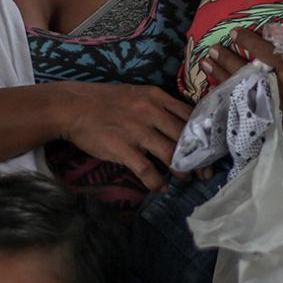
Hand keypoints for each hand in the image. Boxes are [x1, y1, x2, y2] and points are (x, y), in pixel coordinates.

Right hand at [60, 84, 193, 191]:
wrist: (71, 106)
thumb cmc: (104, 101)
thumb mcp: (136, 94)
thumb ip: (158, 106)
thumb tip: (180, 125)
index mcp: (156, 96)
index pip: (190, 115)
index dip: (204, 134)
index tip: (211, 148)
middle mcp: (150, 111)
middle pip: (185, 137)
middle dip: (198, 157)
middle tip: (205, 172)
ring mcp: (137, 130)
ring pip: (171, 154)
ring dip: (181, 171)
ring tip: (185, 180)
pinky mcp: (122, 148)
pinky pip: (147, 170)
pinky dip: (156, 182)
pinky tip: (159, 188)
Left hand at [201, 30, 282, 131]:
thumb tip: (268, 29)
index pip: (266, 52)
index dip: (247, 41)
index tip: (234, 33)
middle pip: (249, 74)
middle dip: (227, 61)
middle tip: (212, 50)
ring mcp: (282, 109)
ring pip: (246, 93)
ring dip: (224, 78)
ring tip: (207, 65)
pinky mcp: (281, 121)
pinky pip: (251, 110)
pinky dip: (234, 99)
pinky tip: (220, 90)